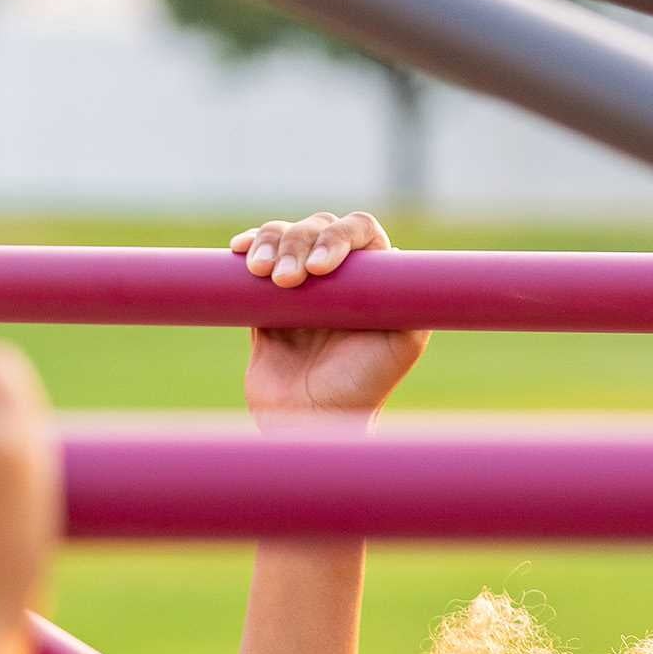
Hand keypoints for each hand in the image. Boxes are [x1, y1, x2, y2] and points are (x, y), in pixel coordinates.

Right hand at [233, 211, 428, 425]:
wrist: (311, 426)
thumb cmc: (361, 390)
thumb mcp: (404, 343)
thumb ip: (411, 297)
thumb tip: (396, 253)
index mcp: (370, 282)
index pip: (357, 232)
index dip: (339, 236)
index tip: (322, 269)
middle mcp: (335, 280)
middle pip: (316, 228)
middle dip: (299, 243)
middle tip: (289, 281)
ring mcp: (298, 290)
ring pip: (283, 237)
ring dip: (272, 243)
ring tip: (264, 275)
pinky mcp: (264, 306)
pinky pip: (254, 263)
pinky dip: (249, 247)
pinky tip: (241, 251)